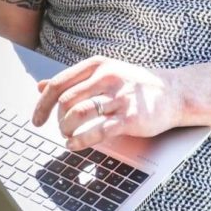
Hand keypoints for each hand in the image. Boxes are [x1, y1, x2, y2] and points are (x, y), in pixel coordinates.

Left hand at [32, 55, 181, 149]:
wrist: (173, 92)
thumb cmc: (135, 84)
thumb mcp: (105, 73)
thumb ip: (74, 80)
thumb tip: (40, 86)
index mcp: (98, 65)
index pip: (59, 83)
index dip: (42, 104)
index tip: (37, 119)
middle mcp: (107, 77)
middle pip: (66, 100)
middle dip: (57, 119)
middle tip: (60, 129)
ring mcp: (119, 97)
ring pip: (78, 114)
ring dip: (66, 130)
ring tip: (67, 136)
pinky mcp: (130, 117)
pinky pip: (97, 131)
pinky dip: (80, 141)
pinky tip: (74, 145)